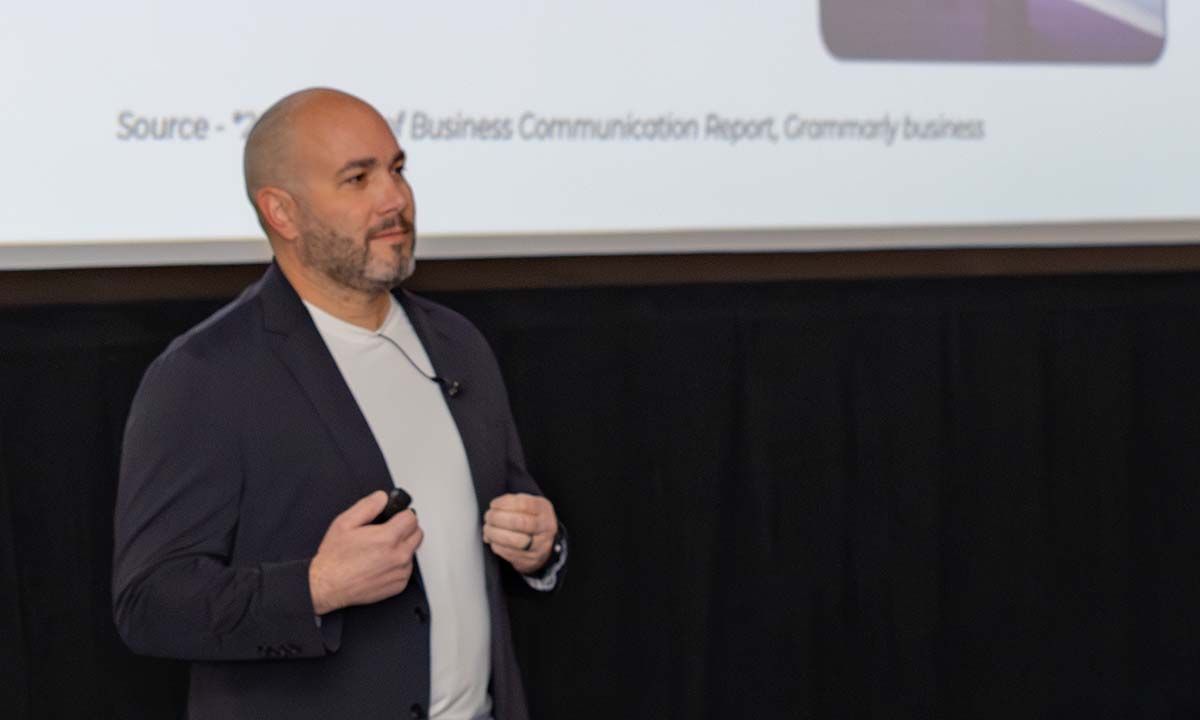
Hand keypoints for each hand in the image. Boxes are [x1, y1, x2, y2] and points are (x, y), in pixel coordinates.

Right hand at [309, 490, 422, 615]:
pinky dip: (398, 564)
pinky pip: (407, 569)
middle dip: (405, 529)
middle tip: (388, 531)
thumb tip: (382, 498)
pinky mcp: (398, 585)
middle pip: (417, 534)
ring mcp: (400, 572)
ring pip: (412, 551)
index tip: (395, 517)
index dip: (402, 514)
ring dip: (402, 547)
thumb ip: (368, 506)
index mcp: (387, 538)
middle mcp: (398, 556)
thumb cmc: (334, 558)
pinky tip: (381, 563)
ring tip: (381, 549)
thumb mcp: (345, 523)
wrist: (327, 586)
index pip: (412, 518)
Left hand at [483, 493, 557, 574]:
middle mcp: (546, 528)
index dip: (504, 504)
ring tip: (488, 529)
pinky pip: (509, 553)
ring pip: (514, 541)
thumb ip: (512, 503)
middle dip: (498, 518)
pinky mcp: (530, 560)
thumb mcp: (528, 506)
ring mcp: (540, 545)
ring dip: (495, 534)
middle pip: (520, 522)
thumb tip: (494, 508)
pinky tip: (493, 540)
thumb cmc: (532, 520)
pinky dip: (496, 545)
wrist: (543, 543)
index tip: (493, 505)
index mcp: (544, 510)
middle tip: (488, 517)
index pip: (524, 504)